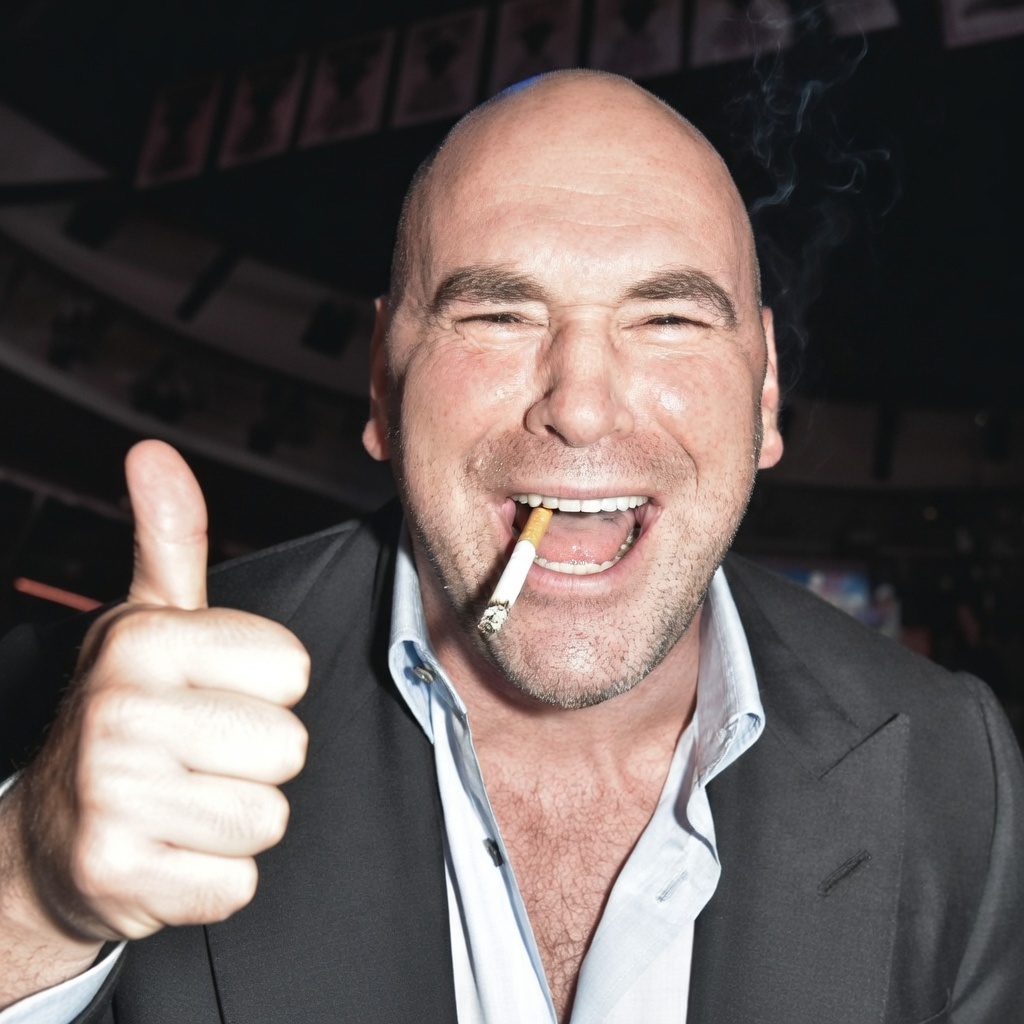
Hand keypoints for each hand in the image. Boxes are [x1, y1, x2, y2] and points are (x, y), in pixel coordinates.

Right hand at [6, 440, 309, 949]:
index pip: (291, 669)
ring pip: (268, 816)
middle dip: (255, 759)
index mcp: (144, 643)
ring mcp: (114, 798)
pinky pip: (237, 881)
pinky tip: (170, 851)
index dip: (265, 688)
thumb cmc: (126, 714)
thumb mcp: (147, 622)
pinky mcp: (119, 875)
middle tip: (198, 756)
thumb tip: (154, 454)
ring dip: (235, 818)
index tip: (215, 694)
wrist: (50, 835)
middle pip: (288, 746)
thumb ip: (170, 540)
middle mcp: (121, 713)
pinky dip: (215, 876)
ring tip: (182, 801)